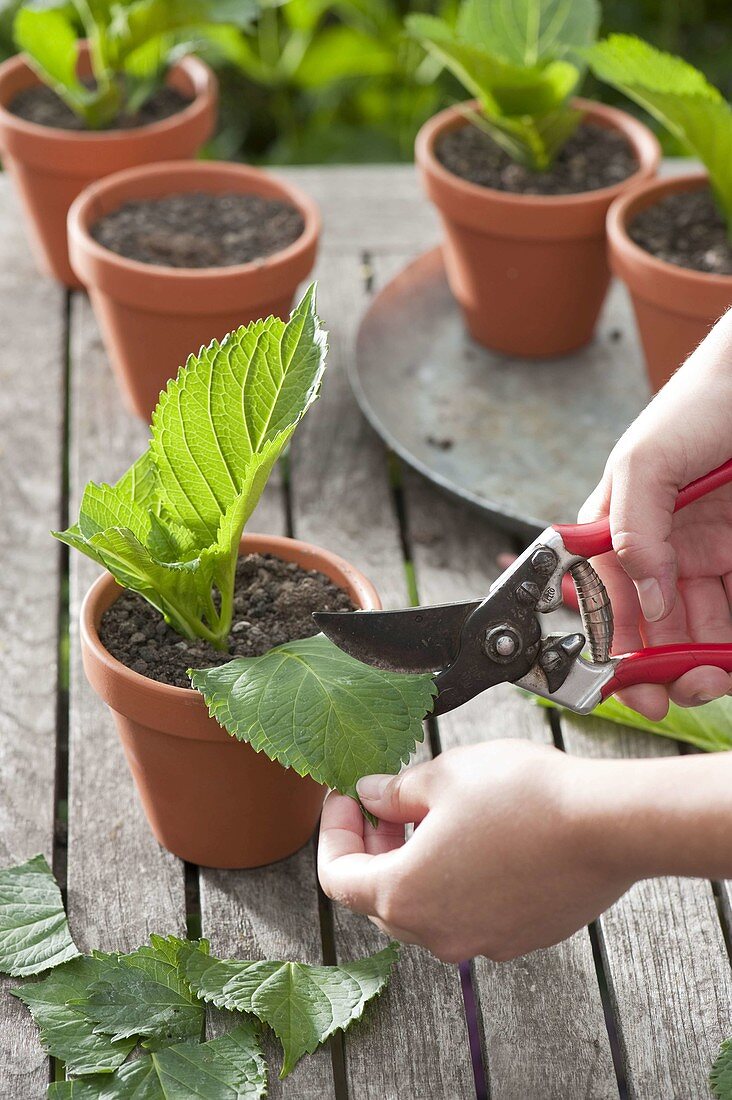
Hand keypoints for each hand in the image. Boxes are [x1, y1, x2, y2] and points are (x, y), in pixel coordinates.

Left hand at [318, 741, 635, 962]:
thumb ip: (395, 792)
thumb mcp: (444, 776)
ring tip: (432, 816)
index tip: (344, 798)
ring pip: (425, 909)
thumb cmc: (524, 797)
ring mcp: (481, 941)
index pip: (338, 877)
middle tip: (384, 805)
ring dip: (414, 865)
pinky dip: (456, 881)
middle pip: (379, 898)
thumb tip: (371, 796)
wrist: (606, 825)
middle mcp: (437, 932)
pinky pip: (468, 913)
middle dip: (373, 848)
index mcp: (404, 894)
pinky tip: (476, 839)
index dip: (333, 831)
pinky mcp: (518, 938)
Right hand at [580, 309, 731, 718]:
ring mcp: (710, 554)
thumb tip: (644, 599)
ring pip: (700, 627)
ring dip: (701, 660)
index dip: (611, 645)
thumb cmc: (700, 402)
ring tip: (713, 675)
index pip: (606, 598)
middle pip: (654, 624)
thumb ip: (632, 529)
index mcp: (621, 528)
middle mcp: (663, 547)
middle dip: (661, 664)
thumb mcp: (645, 460)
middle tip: (678, 688)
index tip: (626, 683)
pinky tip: (731, 657)